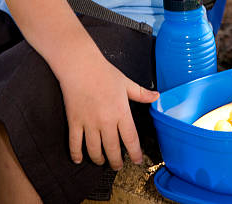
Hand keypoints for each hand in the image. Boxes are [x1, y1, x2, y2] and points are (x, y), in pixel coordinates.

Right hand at [59, 49, 158, 169]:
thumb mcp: (126, 83)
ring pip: (94, 151)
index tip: (137, 160)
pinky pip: (75, 144)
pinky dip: (76, 154)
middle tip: (118, 166)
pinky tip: (79, 159)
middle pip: (113, 149)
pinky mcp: (75, 122)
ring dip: (99, 159)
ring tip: (102, 162)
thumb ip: (142, 93)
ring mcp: (89, 123)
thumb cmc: (104, 73)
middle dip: (116, 162)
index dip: (135, 153)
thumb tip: (157, 96)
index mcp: (121, 112)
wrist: (81, 66)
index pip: (131, 139)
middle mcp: (106, 121)